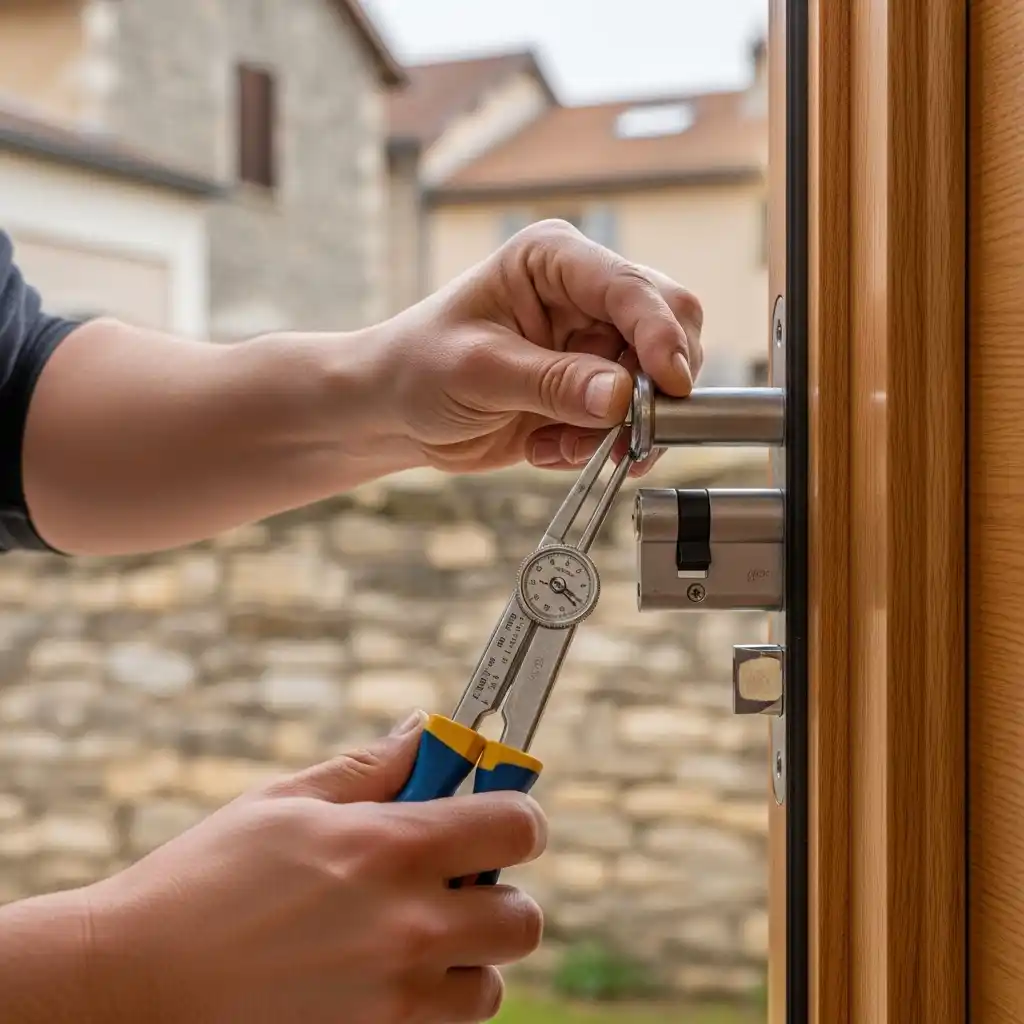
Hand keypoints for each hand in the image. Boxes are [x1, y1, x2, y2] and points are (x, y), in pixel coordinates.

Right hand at [77, 713, 545, 1023]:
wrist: (131, 985)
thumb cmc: (204, 878)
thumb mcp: (287, 802)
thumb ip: (372, 768)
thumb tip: (425, 731)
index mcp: (393, 849)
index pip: (518, 825)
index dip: (519, 813)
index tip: (500, 810)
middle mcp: (410, 927)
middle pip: (524, 917)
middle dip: (500, 893)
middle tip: (453, 880)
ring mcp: (394, 999)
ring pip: (489, 984)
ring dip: (468, 957)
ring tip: (411, 936)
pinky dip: (429, 1004)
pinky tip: (378, 977)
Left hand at [371, 219, 703, 474]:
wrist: (396, 413)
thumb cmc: (419, 369)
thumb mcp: (480, 372)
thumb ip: (553, 383)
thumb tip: (621, 398)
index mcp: (555, 260)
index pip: (630, 287)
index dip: (659, 334)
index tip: (669, 385)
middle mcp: (585, 294)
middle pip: (667, 326)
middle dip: (652, 387)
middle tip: (625, 432)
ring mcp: (594, 343)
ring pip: (656, 382)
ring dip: (621, 427)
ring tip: (562, 445)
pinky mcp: (593, 388)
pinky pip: (630, 420)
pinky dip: (601, 444)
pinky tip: (550, 447)